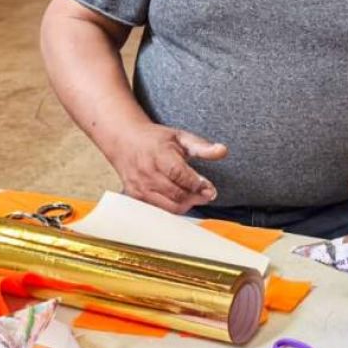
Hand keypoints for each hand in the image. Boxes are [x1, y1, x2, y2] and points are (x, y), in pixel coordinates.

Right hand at [108, 124, 226, 214]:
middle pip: (176, 194)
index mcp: (158, 155)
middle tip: (207, 194)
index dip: (197, 183)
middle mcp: (146, 173)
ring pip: (168, 207)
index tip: (210, 187)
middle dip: (196, 197)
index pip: (179, 174)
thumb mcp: (180, 137)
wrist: (125, 141)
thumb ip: (202, 147)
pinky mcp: (134, 198)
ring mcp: (139, 187)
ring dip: (186, 204)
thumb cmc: (154, 140)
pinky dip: (172, 208)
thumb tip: (222, 151)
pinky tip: (180, 200)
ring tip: (195, 196)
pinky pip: (158, 211)